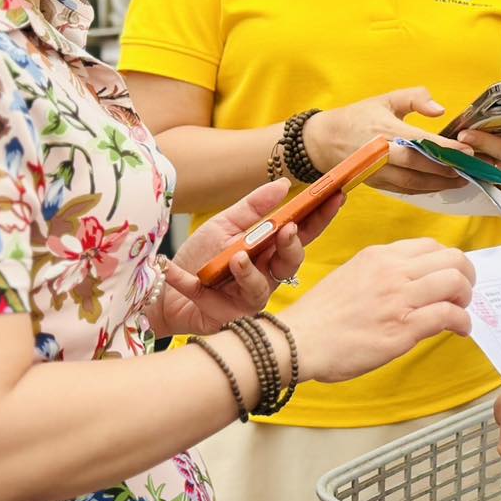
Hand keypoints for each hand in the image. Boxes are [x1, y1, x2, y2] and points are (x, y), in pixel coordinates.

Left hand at [152, 178, 333, 336]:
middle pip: (291, 263)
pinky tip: (183, 273)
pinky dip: (193, 285)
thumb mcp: (224, 225)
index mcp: (270, 250)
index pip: (303, 232)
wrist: (165, 290)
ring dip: (249, 273)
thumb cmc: (201, 258)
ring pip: (261, 289)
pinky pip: (217, 302)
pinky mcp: (225, 317)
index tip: (336, 195)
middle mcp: (266, 275)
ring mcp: (247, 298)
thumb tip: (283, 184)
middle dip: (292, 246)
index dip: (321, 216)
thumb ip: (253, 207)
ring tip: (237, 257)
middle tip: (287, 229)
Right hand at [283, 238, 475, 382]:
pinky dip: (463, 322)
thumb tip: (411, 282)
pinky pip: (448, 315)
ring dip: (467, 297)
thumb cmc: (321, 316)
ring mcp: (399, 298)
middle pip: (452, 258)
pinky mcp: (403, 328)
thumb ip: (383, 274)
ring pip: (455, 282)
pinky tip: (460, 329)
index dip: (448, 261)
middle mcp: (393, 271)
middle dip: (467, 275)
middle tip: (464, 291)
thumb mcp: (352, 276)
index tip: (450, 275)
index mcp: (379, 256)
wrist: (298, 341)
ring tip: (462, 310)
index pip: (430, 246)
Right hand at [303, 87, 471, 193]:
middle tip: (472, 170)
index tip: (467, 150)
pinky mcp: (378, 184)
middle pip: (419, 167)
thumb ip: (415, 98)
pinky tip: (442, 186)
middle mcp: (381, 155)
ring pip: (414, 183)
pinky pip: (406, 190)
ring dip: (440, 184)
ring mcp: (379, 173)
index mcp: (385, 130)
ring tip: (464, 180)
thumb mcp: (386, 99)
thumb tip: (439, 109)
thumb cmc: (359, 117)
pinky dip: (426, 190)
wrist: (324, 142)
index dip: (446, 148)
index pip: (421, 141)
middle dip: (448, 170)